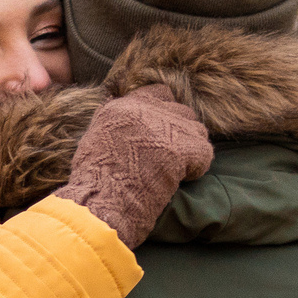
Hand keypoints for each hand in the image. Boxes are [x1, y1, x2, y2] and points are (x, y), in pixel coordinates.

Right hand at [54, 85, 212, 248]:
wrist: (101, 204)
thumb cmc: (93, 183)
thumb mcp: (94, 142)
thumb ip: (114, 124)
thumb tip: (119, 109)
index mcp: (121, 107)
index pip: (159, 93)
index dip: (166, 113)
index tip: (163, 133)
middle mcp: (143, 110)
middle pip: (181, 111)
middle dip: (181, 132)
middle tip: (172, 155)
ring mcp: (163, 127)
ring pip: (197, 130)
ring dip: (191, 149)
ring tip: (178, 170)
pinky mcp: (180, 148)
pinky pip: (204, 152)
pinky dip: (197, 168)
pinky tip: (181, 180)